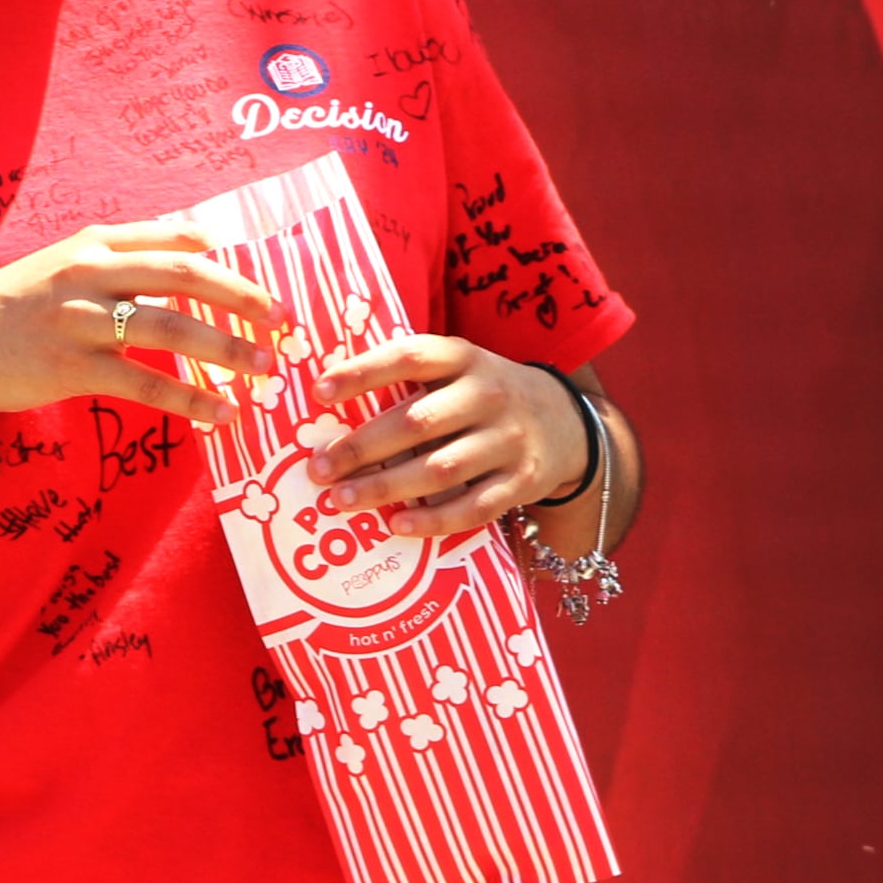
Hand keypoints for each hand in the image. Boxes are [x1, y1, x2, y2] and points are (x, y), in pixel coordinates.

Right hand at [0, 220, 283, 427]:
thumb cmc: (8, 308)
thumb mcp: (58, 264)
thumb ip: (117, 253)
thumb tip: (191, 239)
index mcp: (90, 243)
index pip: (170, 238)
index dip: (222, 255)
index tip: (262, 273)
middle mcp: (88, 273)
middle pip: (183, 277)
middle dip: (242, 297)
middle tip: (283, 318)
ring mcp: (79, 320)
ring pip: (171, 330)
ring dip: (227, 350)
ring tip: (266, 368)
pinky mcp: (71, 368)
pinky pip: (144, 384)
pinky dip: (189, 400)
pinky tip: (220, 415)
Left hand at [305, 335, 584, 536]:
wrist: (565, 420)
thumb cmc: (481, 393)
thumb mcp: (455, 368)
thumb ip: (405, 379)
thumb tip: (326, 408)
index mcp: (462, 358)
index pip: (409, 357)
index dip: (362, 373)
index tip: (318, 393)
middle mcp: (488, 395)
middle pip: (417, 423)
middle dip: (362, 448)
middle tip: (319, 469)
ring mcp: (508, 441)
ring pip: (440, 469)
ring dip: (386, 488)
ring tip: (341, 500)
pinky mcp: (522, 482)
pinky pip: (473, 506)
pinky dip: (433, 520)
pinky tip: (396, 525)